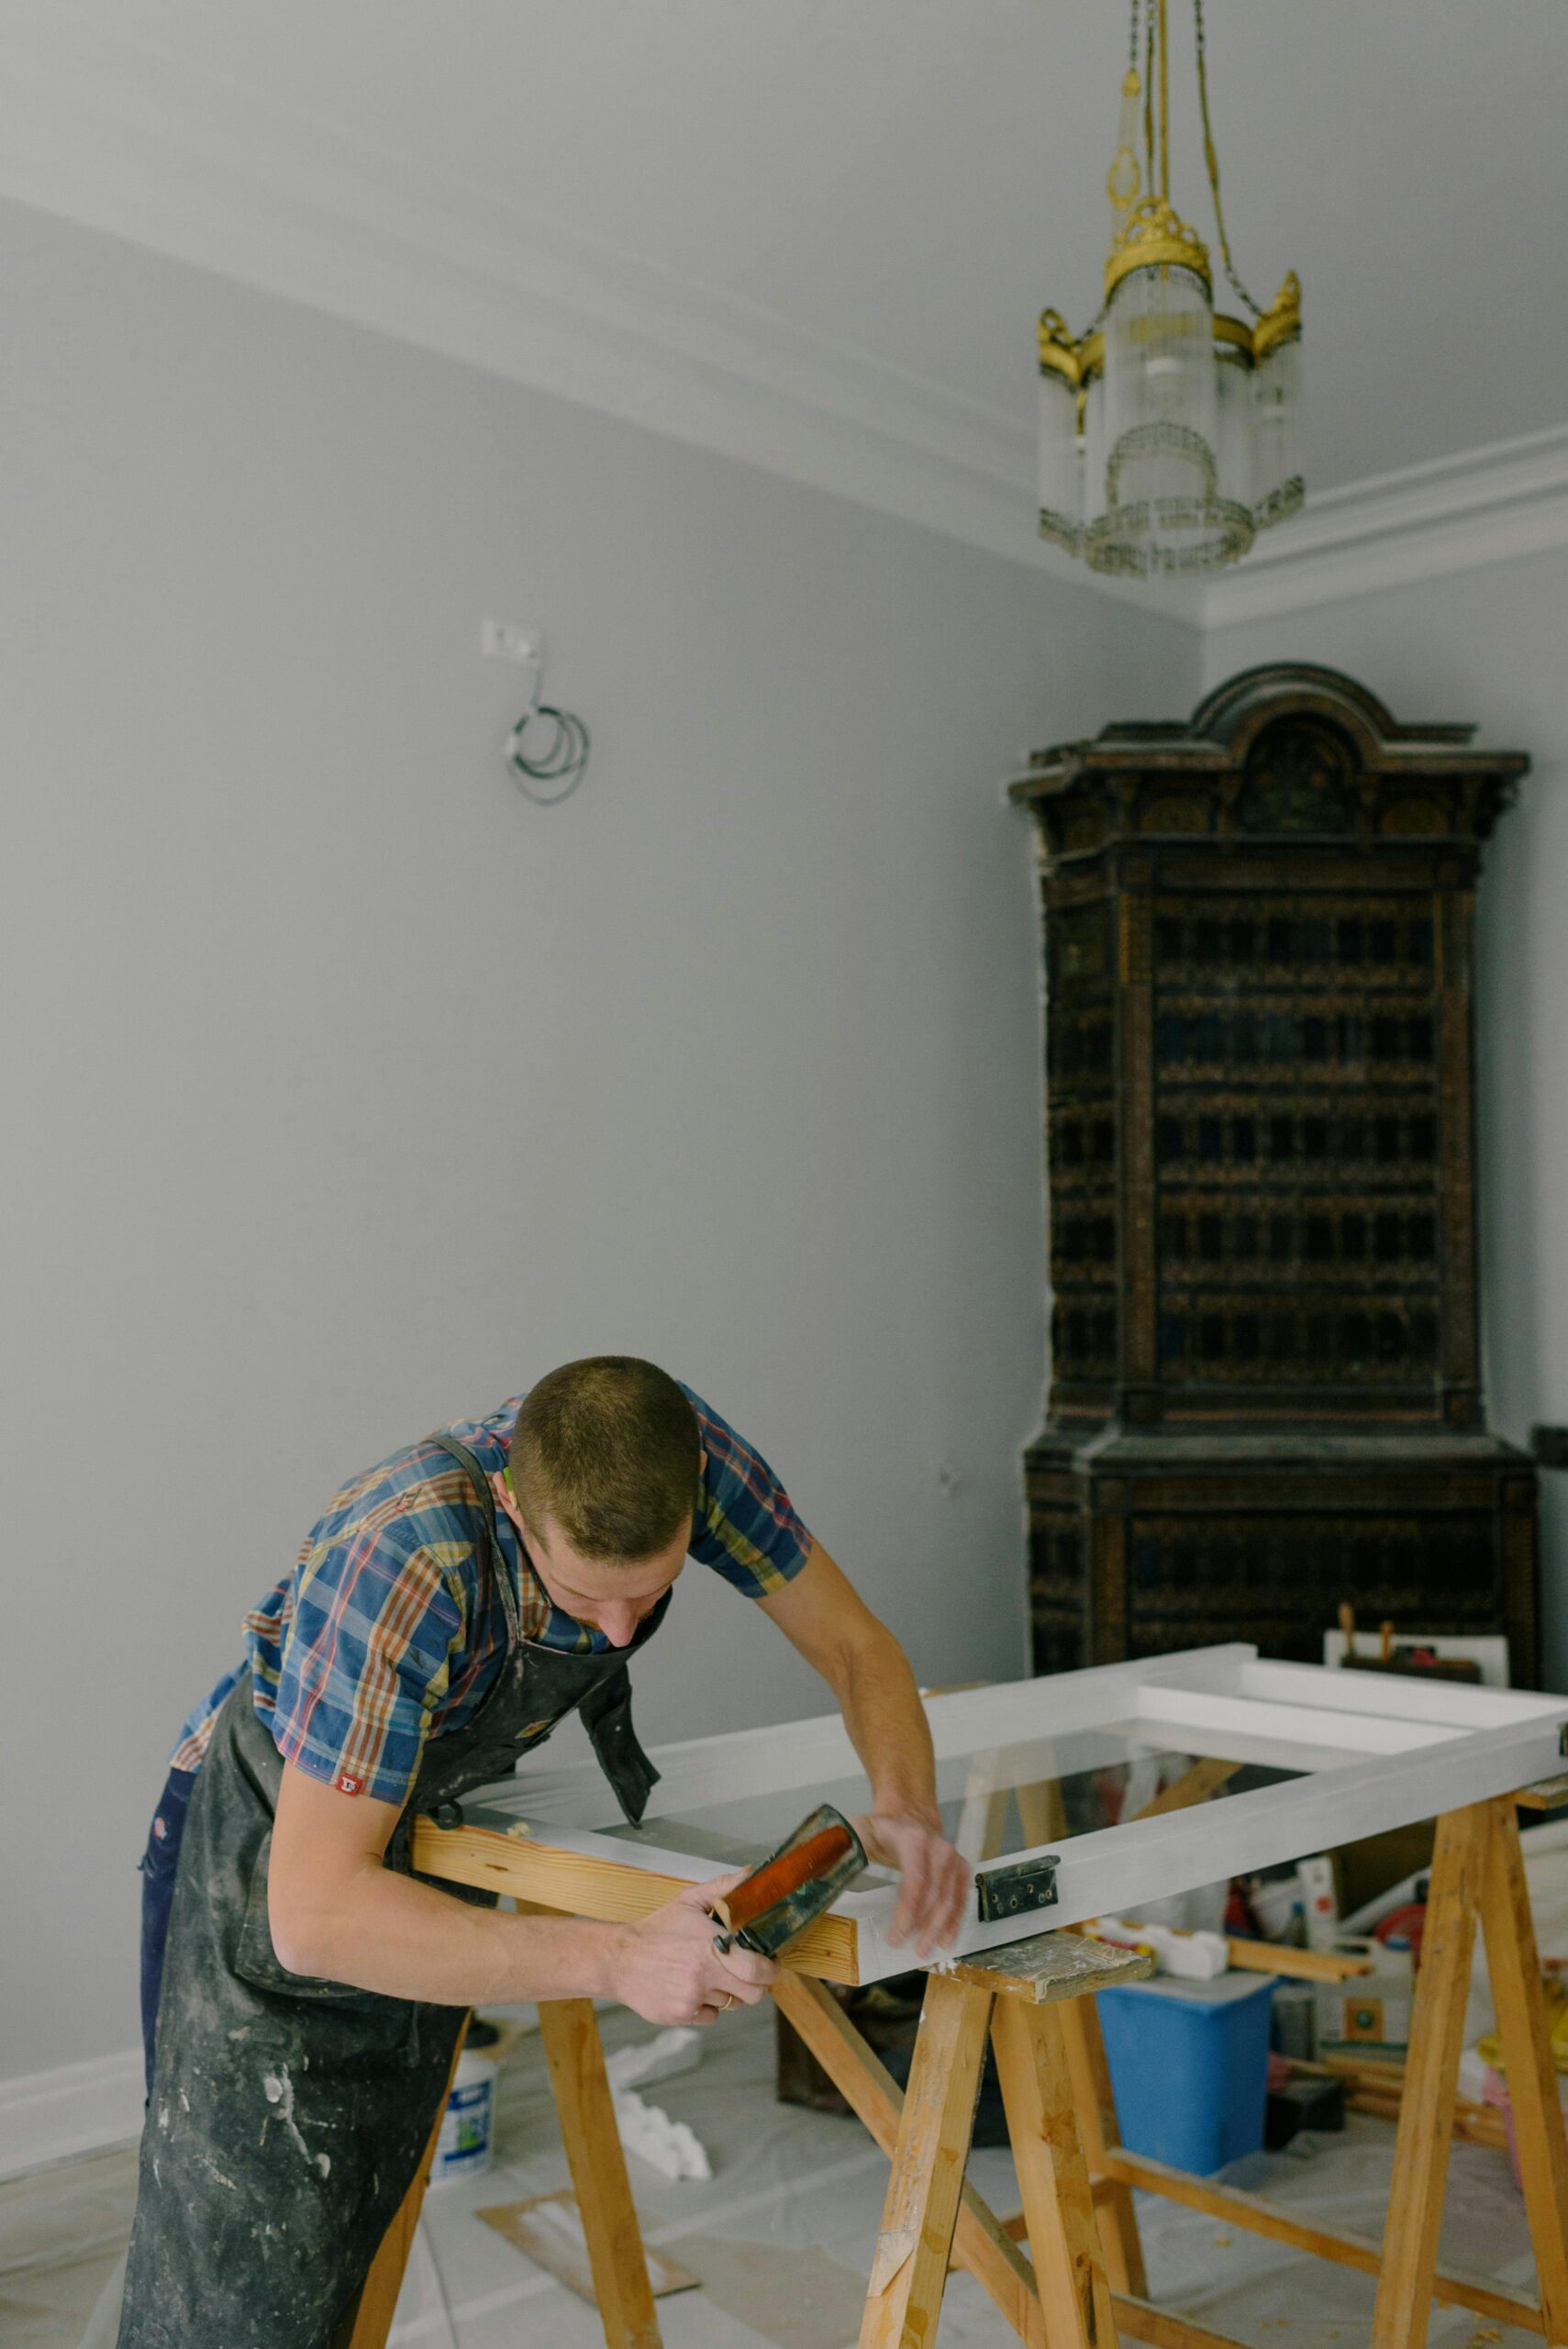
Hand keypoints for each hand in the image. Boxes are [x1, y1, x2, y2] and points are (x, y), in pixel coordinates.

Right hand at [605, 1871, 777, 2025]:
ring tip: (707, 1974)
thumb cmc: (657, 1930)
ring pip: (730, 2003)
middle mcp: (703, 1974)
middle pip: (753, 1994)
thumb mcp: (688, 1901)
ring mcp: (692, 1998)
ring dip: (726, 1991)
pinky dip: (707, 2006)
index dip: (770, 1968)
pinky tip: (691, 1988)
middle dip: (756, 1984)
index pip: (758, 1969)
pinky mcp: (681, 2015)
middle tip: (747, 1973)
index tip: (770, 1962)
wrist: (619, 1959)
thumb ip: (723, 1887)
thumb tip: (751, 1874)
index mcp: (710, 1946)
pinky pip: (711, 2016)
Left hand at [853, 1810, 969, 1956]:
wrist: (909, 1814)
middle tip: (909, 1949)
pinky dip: (955, 1920)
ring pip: (951, 1899)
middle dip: (923, 1926)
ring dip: (939, 1928)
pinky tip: (946, 1938)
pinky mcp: (960, 1868)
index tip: (896, 1935)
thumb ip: (842, 1848)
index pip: (916, 1880)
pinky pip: (961, 1898)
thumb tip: (816, 1869)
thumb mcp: (859, 1830)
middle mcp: (938, 1848)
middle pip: (935, 1895)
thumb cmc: (882, 1828)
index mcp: (912, 1840)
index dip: (908, 1911)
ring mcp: (952, 1858)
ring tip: (925, 1950)